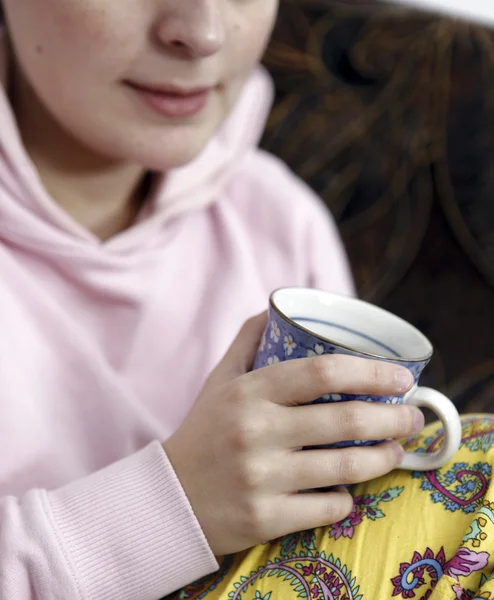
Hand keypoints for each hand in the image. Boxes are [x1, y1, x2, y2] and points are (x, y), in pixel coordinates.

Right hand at [163, 313, 422, 555]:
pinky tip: (349, 488)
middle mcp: (256, 432)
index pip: (322, 372)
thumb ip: (248, 340)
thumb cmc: (204, 431)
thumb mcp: (220, 380)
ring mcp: (261, 478)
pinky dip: (346, 498)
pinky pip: (327, 507)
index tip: (400, 378)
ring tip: (395, 450)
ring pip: (345, 467)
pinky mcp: (266, 519)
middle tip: (411, 417)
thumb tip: (280, 306)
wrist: (169, 497)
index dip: (370, 372)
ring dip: (383, 458)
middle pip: (346, 420)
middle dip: (393, 418)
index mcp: (248, 392)